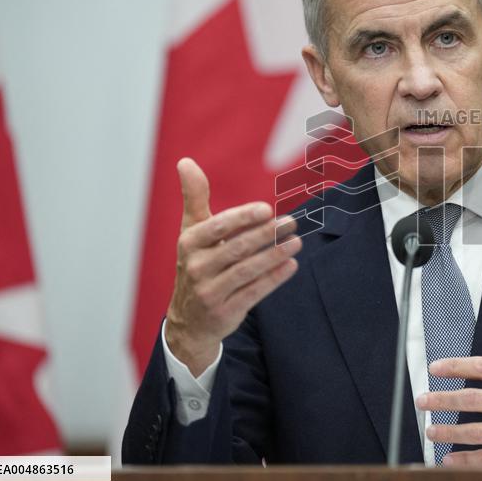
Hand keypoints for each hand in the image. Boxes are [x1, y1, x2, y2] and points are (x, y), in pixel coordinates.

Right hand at [165, 158, 301, 375]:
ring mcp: (209, 292)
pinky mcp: (225, 312)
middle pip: (236, 248)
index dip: (242, 218)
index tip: (267, 209)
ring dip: (274, 255)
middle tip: (291, 222)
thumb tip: (185, 161)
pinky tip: (292, 265)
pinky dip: (274, 278)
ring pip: (247, 271)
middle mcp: (196, 268)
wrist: (189, 319)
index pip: (217, 227)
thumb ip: (194, 197)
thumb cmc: (196, 263)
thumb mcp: (191, 231)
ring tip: (296, 242)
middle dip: (266, 235)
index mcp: (189, 243)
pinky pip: (253, 292)